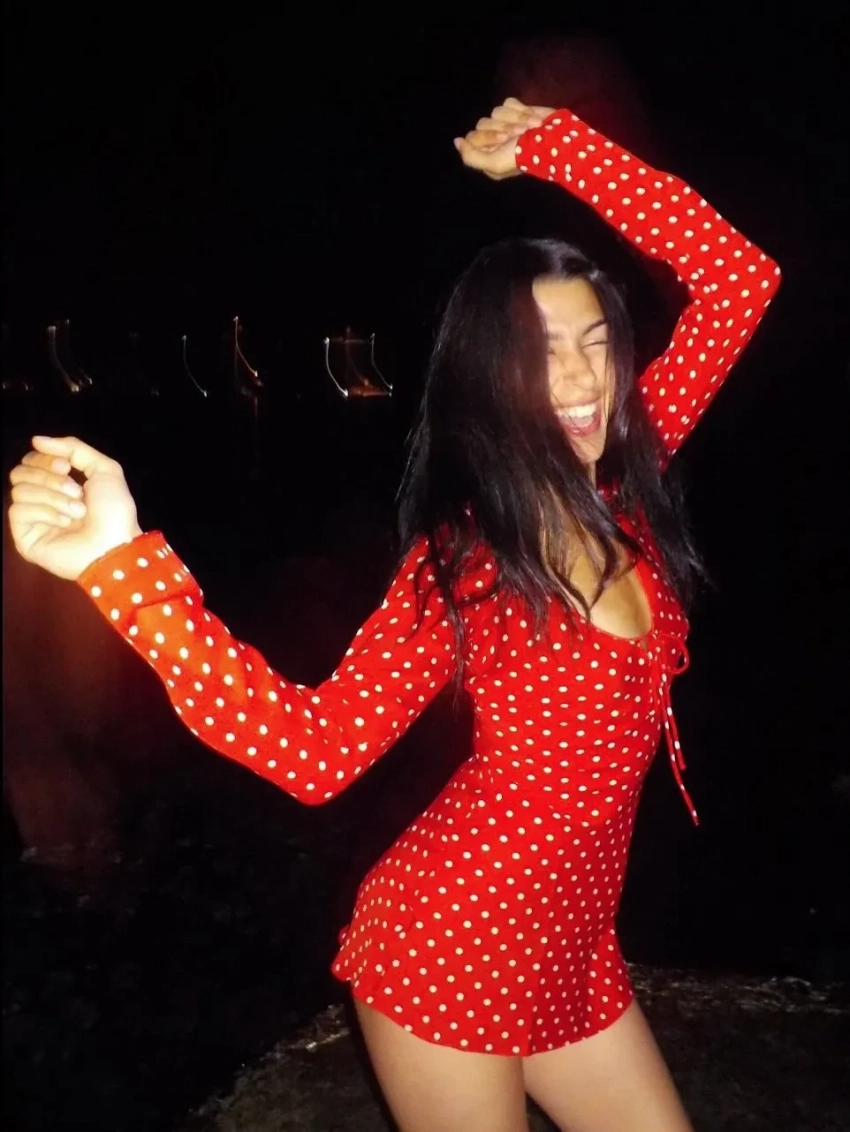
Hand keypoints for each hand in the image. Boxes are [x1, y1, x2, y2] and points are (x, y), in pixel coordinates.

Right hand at [9, 436, 142, 579]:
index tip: (67, 466)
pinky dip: (45, 512)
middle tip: (75, 490)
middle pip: (19, 472)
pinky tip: (65, 522)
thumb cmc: (114, 512)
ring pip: (19, 490)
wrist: (115, 545)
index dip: (45, 459)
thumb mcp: (104, 469)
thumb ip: (73, 448)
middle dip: (48, 477)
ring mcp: (33, 522)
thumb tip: (36, 440)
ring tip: (78, 510)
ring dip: (53, 496)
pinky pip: (18, 511)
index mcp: (59, 486)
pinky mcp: (25, 539)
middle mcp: (43, 502)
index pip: (31, 461)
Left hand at [454, 97, 555, 180]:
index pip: (472, 137)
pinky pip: (509, 102)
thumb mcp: (493, 164)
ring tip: (529, 129)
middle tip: (518, 135)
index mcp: (488, 156)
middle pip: (483, 123)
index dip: (487, 137)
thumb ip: (470, 156)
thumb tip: (457, 141)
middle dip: (503, 128)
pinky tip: (533, 120)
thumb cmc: (524, 156)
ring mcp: (506, 124)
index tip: (504, 141)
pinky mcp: (518, 111)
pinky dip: (521, 110)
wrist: (553, 140)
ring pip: (497, 111)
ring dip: (515, 120)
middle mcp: (495, 140)